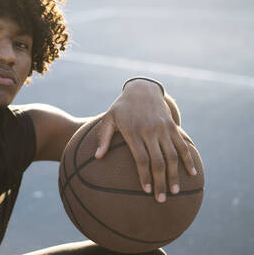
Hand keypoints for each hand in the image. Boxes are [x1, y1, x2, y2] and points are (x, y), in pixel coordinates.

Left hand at [94, 79, 196, 202]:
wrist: (141, 89)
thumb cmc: (121, 108)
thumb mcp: (109, 119)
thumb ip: (103, 138)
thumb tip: (97, 157)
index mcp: (133, 131)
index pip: (141, 158)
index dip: (144, 175)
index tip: (146, 190)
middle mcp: (149, 130)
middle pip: (158, 161)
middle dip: (160, 182)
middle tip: (160, 199)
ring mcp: (162, 128)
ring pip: (172, 156)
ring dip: (174, 175)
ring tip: (174, 192)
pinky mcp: (172, 126)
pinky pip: (181, 145)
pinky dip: (187, 159)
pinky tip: (191, 173)